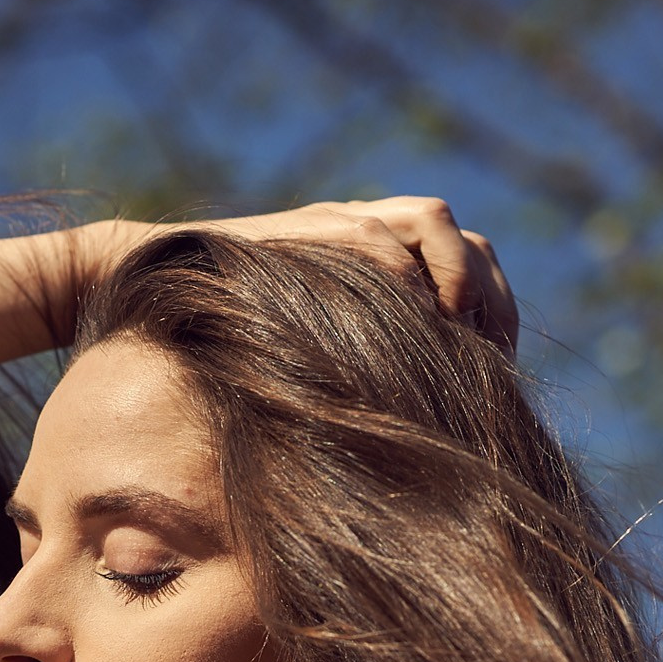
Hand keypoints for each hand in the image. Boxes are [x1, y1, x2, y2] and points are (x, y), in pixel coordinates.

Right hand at [84, 197, 518, 354]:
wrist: (159, 292)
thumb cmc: (231, 344)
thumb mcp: (315, 363)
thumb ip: (364, 375)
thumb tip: (420, 439)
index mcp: (388, 269)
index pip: (476, 272)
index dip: (500, 317)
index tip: (503, 372)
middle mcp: (374, 236)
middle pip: (470, 246)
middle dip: (491, 301)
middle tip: (491, 357)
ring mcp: (345, 225)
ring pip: (434, 221)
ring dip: (457, 277)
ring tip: (459, 332)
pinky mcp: (312, 229)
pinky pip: (378, 237)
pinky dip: (406, 274)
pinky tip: (415, 319)